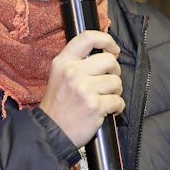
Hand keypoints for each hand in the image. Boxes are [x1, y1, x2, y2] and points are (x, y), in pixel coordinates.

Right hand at [39, 30, 124, 147]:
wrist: (50, 131)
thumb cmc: (58, 104)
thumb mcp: (59, 75)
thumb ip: (77, 62)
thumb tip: (105, 52)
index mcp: (64, 62)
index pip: (88, 38)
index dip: (107, 40)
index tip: (113, 49)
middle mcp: (73, 72)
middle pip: (109, 61)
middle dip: (114, 72)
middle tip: (108, 81)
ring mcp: (84, 89)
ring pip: (116, 82)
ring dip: (115, 92)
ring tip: (104, 98)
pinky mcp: (94, 106)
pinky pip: (118, 101)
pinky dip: (117, 107)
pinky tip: (107, 110)